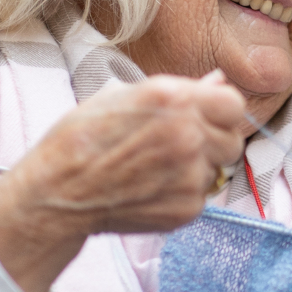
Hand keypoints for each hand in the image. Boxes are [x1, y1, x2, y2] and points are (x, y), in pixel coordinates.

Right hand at [0, 70, 246, 291]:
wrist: (57, 192)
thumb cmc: (82, 138)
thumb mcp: (124, 97)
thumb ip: (180, 91)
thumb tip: (218, 82)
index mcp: (174, 99)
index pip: (234, 103)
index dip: (221, 112)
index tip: (206, 118)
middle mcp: (188, 135)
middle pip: (233, 139)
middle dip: (213, 142)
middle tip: (179, 147)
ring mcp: (189, 175)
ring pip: (218, 170)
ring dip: (198, 169)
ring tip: (157, 168)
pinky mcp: (186, 208)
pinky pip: (201, 197)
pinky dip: (183, 195)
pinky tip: (150, 188)